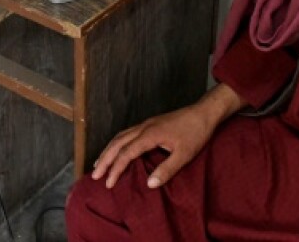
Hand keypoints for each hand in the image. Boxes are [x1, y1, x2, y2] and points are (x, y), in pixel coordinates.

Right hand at [91, 84, 242, 188]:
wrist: (203, 113)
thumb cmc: (195, 134)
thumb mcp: (184, 155)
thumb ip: (166, 170)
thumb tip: (149, 185)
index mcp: (149, 135)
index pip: (126, 153)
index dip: (115, 169)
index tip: (108, 183)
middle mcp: (143, 128)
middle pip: (117, 143)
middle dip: (104, 159)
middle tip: (94, 175)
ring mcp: (146, 124)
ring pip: (120, 136)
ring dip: (108, 150)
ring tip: (99, 163)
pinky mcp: (150, 124)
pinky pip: (127, 133)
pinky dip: (117, 143)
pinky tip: (117, 149)